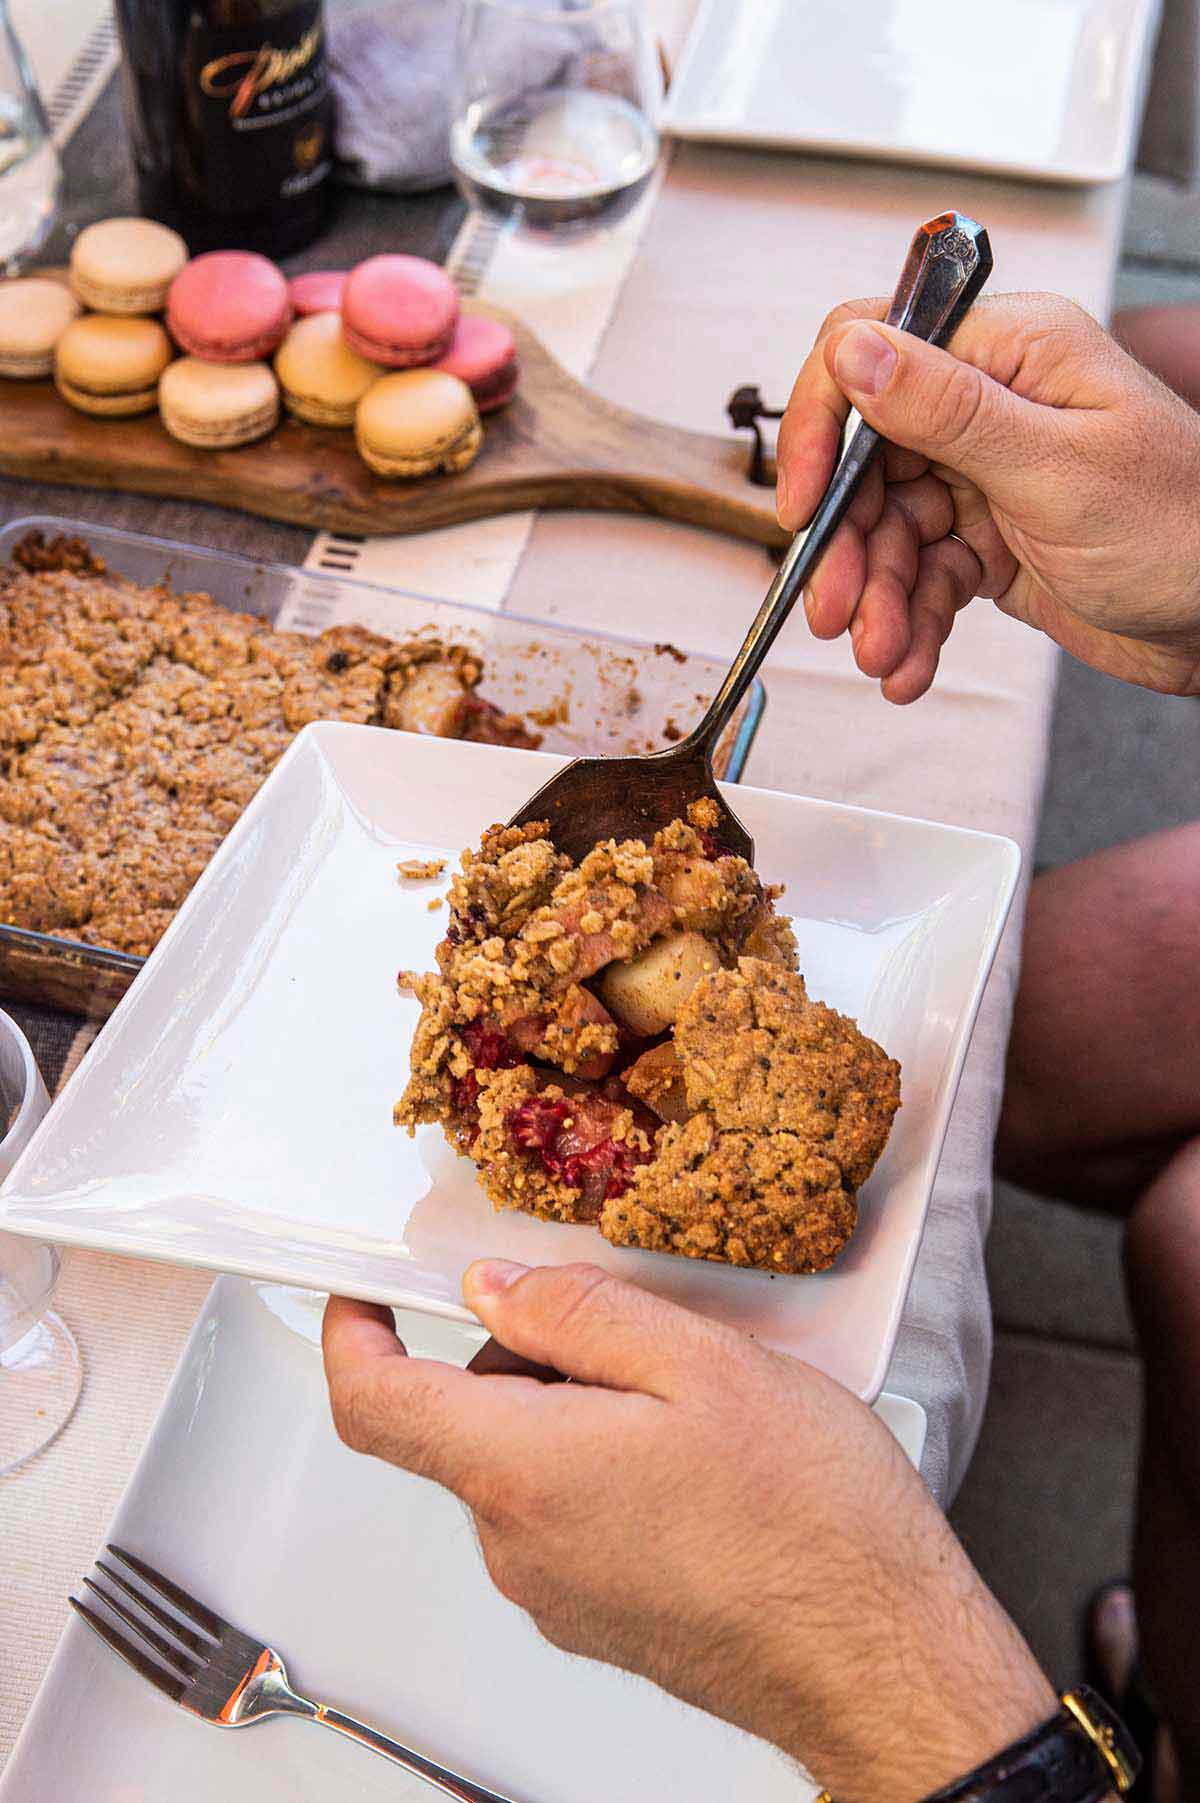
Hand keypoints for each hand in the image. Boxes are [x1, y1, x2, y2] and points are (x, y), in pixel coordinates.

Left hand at [324, 1261, 1053, 1800]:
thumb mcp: (702, 1364)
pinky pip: (565, 1514)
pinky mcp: (600, 1616)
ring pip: (521, 1465)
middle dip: (522, 1356)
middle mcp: (518, 1545)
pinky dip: (603, 1465)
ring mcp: (556, 1592)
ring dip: (575, 1412)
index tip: (366, 1291)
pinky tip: (698, 1462)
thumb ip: (577, 1314)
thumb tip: (493, 1286)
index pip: (373, 1403)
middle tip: (627, 1332)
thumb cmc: (811, 1524)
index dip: (352, 1334)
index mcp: (521, 1472)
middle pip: (463, 1422)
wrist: (881, 1661)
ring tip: (689, 1404)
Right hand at [776, 291, 1199, 701]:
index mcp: (1011, 354)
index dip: (825, 426)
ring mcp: (989, 474)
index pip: (874, 353)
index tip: (803, 500)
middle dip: (849, 544)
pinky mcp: (991, 539)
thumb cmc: (1184, 529)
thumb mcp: (1056, 467)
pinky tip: (910, 663)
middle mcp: (993, 405)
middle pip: (870, 462)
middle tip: (836, 609)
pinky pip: (923, 576)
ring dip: (878, 599)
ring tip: (885, 651)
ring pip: (890, 531)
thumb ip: (946, 409)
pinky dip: (910, 623)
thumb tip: (855, 349)